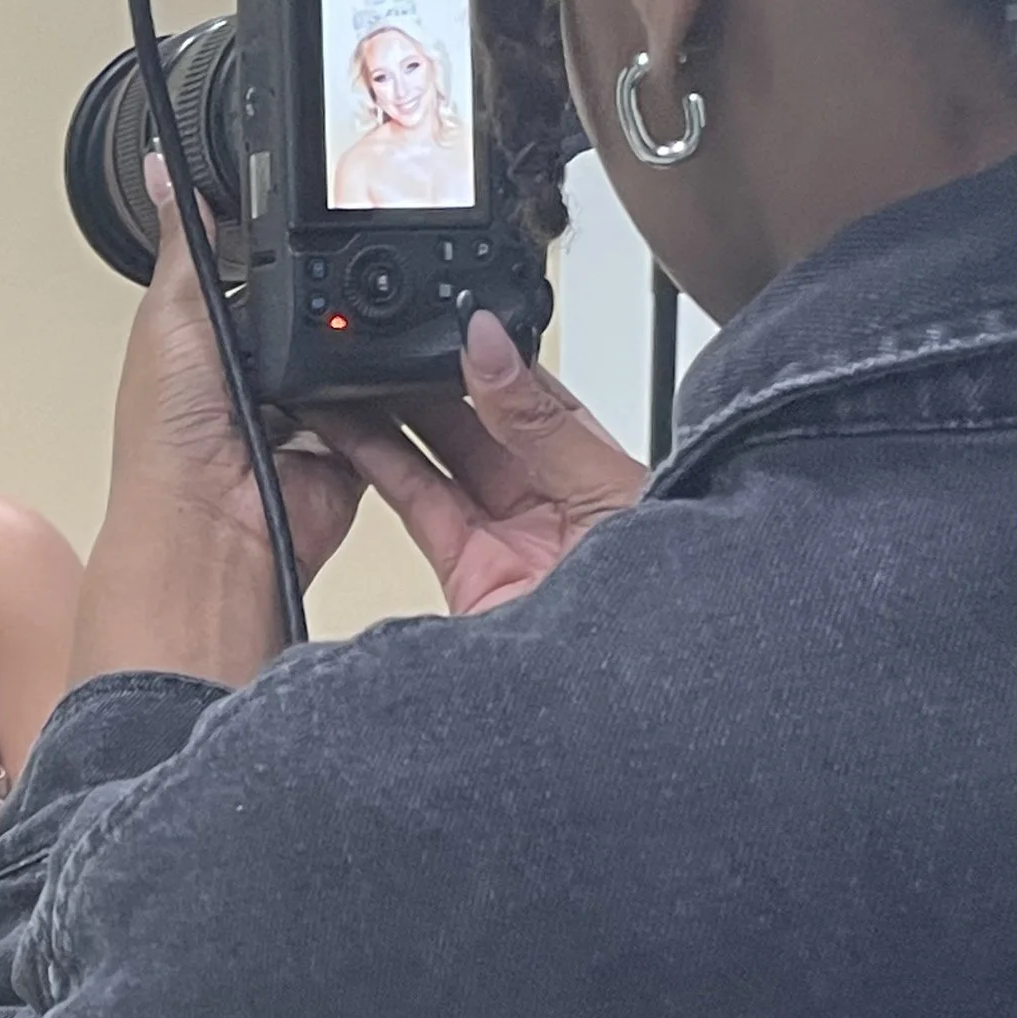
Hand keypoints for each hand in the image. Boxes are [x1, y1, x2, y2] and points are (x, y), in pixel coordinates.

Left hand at [71, 158, 370, 688]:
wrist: (214, 524)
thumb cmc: (168, 443)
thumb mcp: (170, 316)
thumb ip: (186, 244)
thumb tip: (162, 169)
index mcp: (212, 344)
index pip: (259, 275)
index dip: (284, 248)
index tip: (315, 212)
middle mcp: (261, 378)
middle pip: (318, 312)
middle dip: (333, 296)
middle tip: (346, 271)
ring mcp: (310, 413)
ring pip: (358, 355)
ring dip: (360, 347)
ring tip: (354, 332)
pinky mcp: (354, 447)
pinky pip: (390, 403)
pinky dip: (390, 394)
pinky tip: (379, 380)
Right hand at [328, 312, 646, 614]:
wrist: (631, 698)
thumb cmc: (664, 601)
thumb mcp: (607, 489)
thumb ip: (539, 421)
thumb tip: (492, 345)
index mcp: (599, 466)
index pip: (533, 391)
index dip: (490, 353)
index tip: (453, 319)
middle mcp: (551, 498)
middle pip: (476, 419)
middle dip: (432, 377)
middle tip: (392, 339)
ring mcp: (506, 537)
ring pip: (438, 456)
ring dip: (394, 413)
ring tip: (357, 370)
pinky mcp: (466, 574)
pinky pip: (417, 505)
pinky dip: (379, 464)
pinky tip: (352, 427)